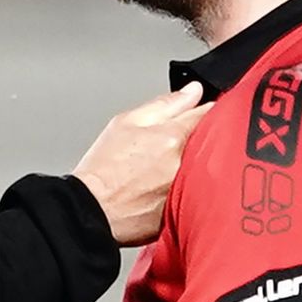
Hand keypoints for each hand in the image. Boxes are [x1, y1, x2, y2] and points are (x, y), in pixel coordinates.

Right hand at [73, 82, 211, 245]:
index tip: (202, 108)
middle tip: (177, 140)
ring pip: (205, 165)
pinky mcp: (185, 211)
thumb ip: (164, 104)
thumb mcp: (125, 122)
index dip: (206, 107)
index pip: (206, 112)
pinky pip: (197, 190)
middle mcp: (184, 163)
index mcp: (172, 137)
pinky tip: (169, 186)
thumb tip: (192, 91)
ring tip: (166, 165)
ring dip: (197, 160)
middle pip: (210, 141)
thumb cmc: (103, 168)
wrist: (91, 210)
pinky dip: (190, 185)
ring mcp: (186, 188)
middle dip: (202, 135)